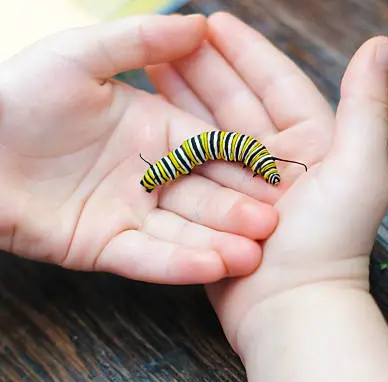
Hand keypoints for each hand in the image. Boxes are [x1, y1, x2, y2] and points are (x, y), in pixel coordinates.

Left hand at [0, 14, 277, 283]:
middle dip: (239, 210)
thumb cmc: (19, 94)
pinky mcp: (105, 246)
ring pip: (184, 232)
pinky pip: (147, 257)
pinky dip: (178, 264)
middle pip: (207, 195)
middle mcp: (153, 176)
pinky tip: (211, 266)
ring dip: (218, 244)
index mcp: (159, 132)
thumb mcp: (81, 56)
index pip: (214, 150)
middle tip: (272, 223)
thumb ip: (139, 42)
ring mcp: (131, 214)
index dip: (244, 162)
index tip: (276, 175)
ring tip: (251, 254)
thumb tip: (200, 23)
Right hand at [146, 12, 387, 345]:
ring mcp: (247, 185)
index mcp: (315, 143)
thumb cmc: (331, 244)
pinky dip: (174, 140)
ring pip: (211, 129)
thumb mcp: (359, 169)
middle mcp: (281, 161)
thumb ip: (367, 105)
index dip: (246, 51)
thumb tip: (382, 45)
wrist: (294, 311)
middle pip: (237, 101)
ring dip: (184, 97)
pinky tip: (150, 118)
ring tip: (150, 64)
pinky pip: (195, 166)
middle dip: (206, 67)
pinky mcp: (219, 210)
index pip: (277, 83)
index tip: (215, 21)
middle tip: (171, 35)